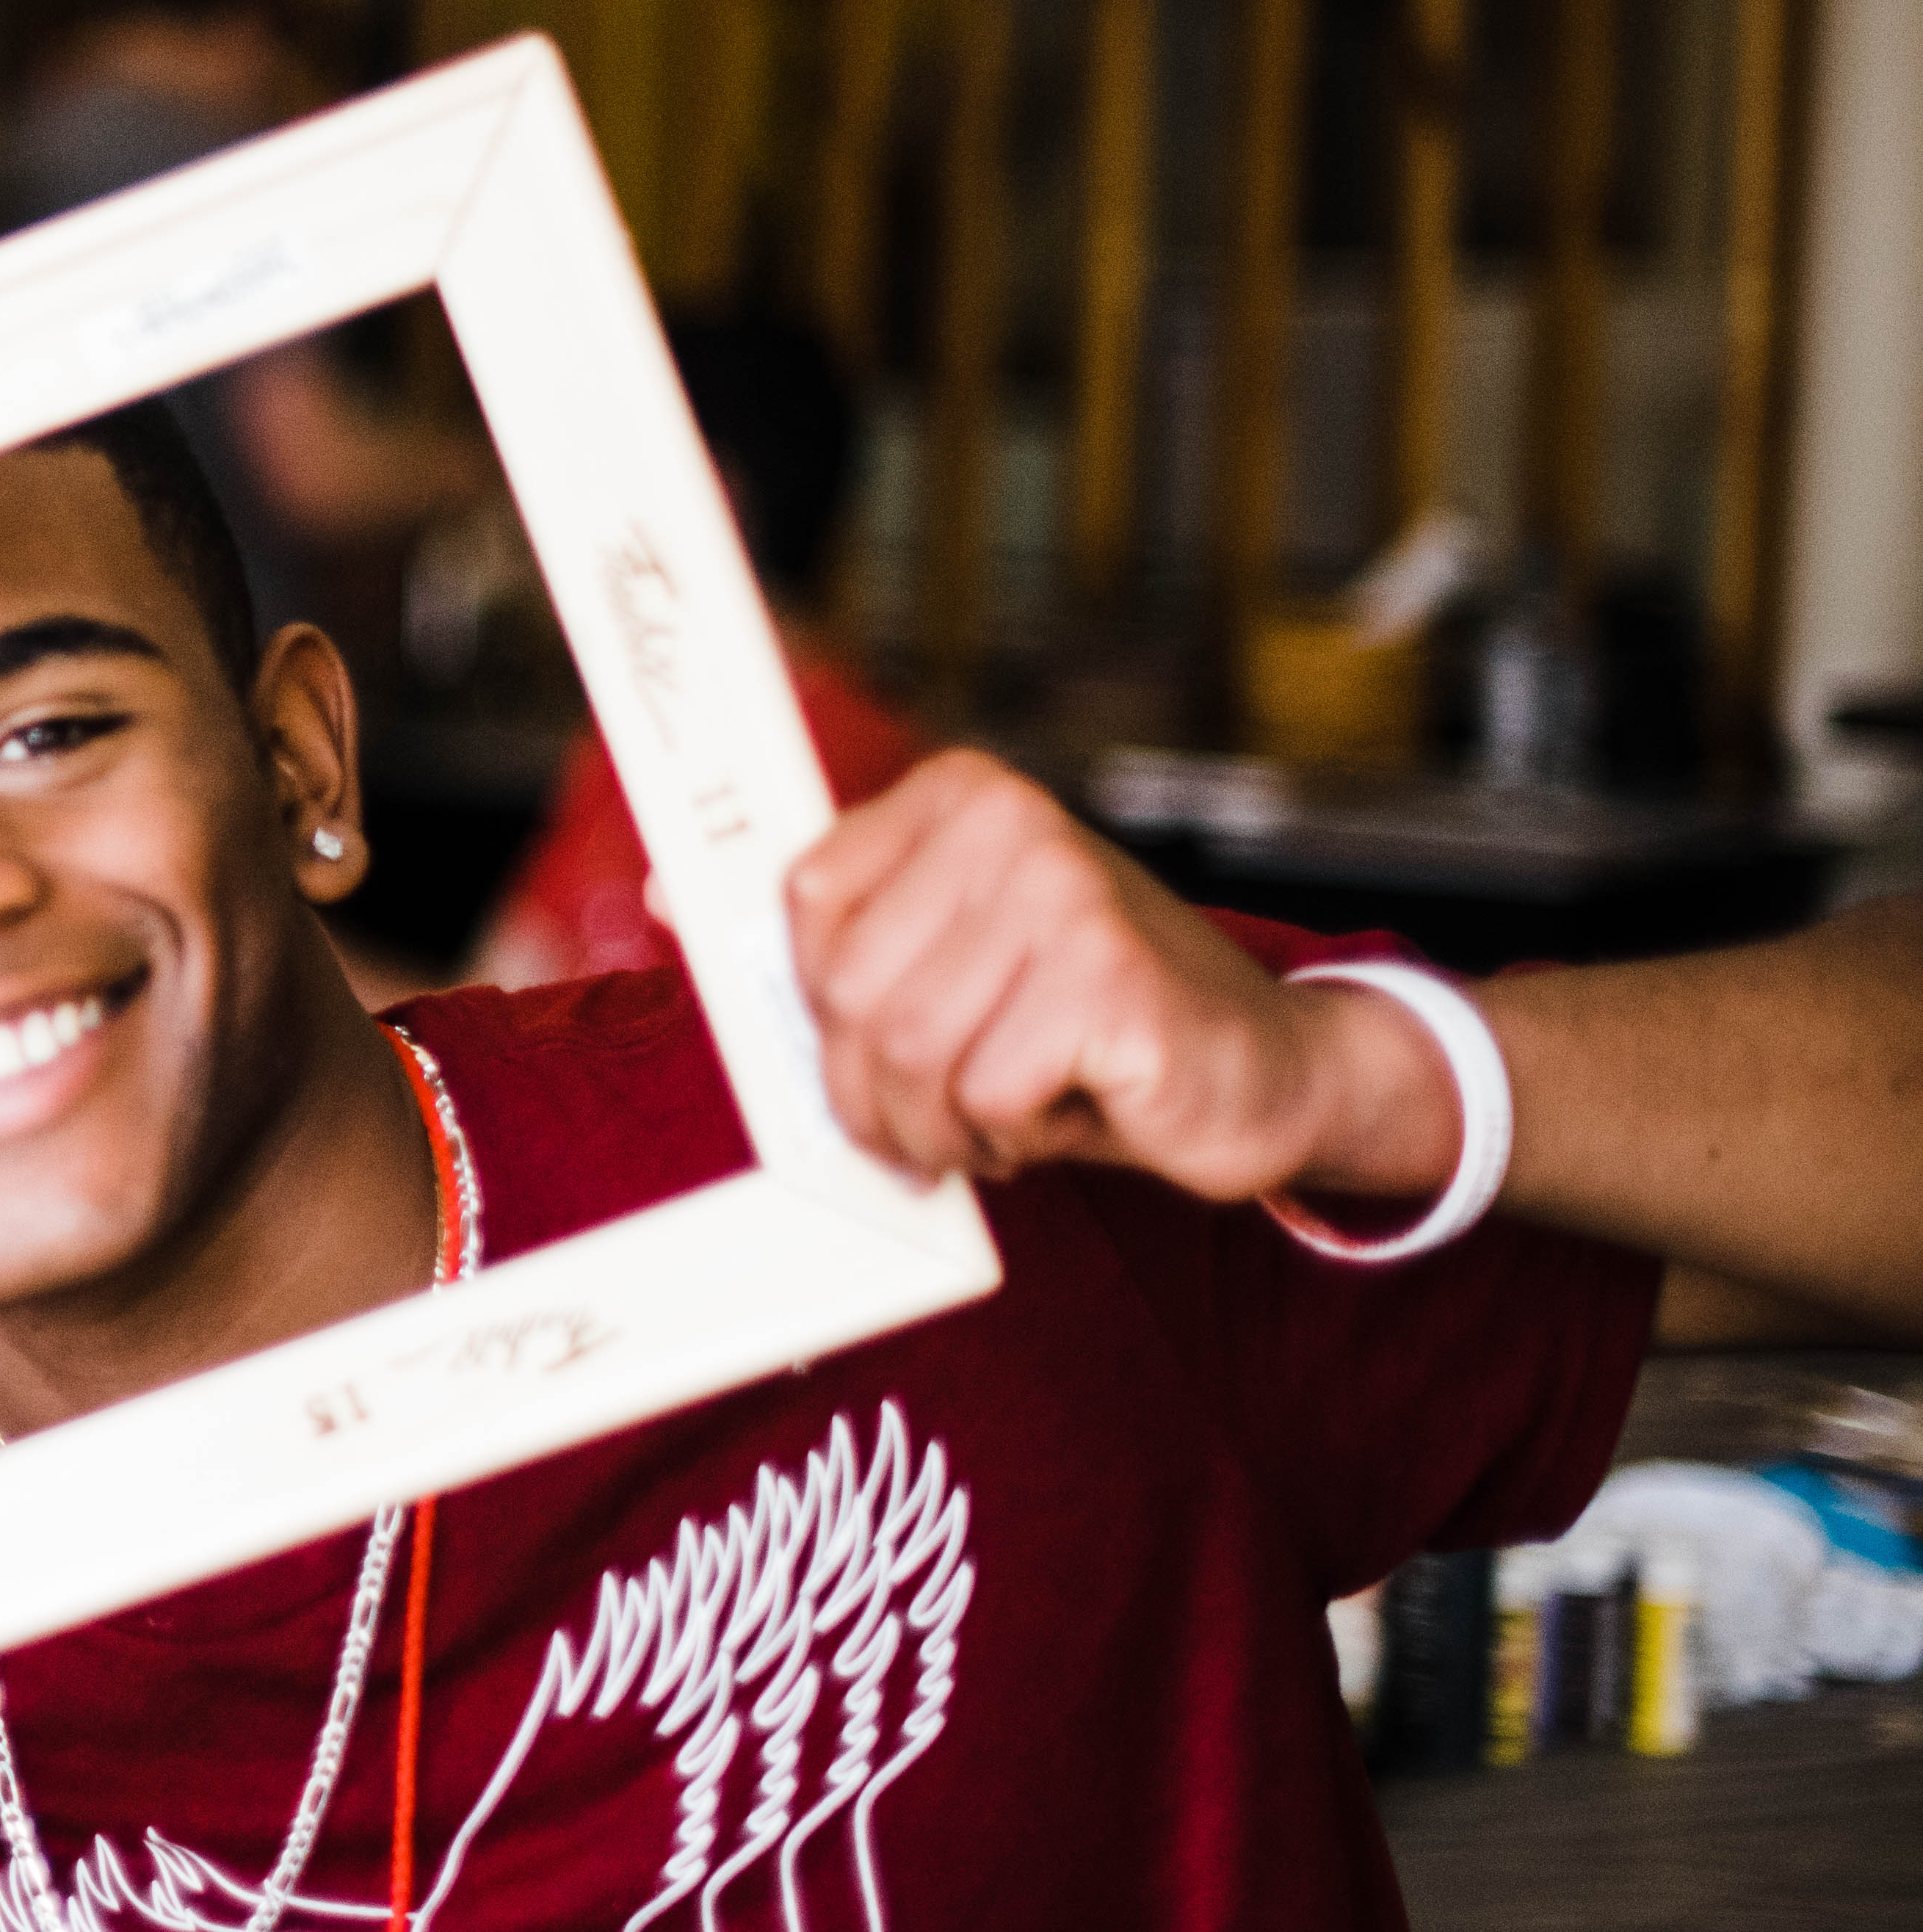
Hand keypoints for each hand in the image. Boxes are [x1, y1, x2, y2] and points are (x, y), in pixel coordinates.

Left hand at [782, 751, 1465, 1203]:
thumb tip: (668, 895)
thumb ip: (825, 930)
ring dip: (937, 1124)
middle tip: (935, 1113)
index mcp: (959, 795)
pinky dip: (1005, 1136)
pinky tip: (1060, 1111)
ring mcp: (1067, 894)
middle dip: (874, 1086)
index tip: (871, 1035)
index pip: (806, 897)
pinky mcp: (1111, 980)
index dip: (822, 997)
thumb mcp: (946, 959)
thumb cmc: (1081, 1023)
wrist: (1263, 1069)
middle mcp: (1013, 822)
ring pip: (909, 1049)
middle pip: (850, 988)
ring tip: (994, 1118)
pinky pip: (985, 1092)